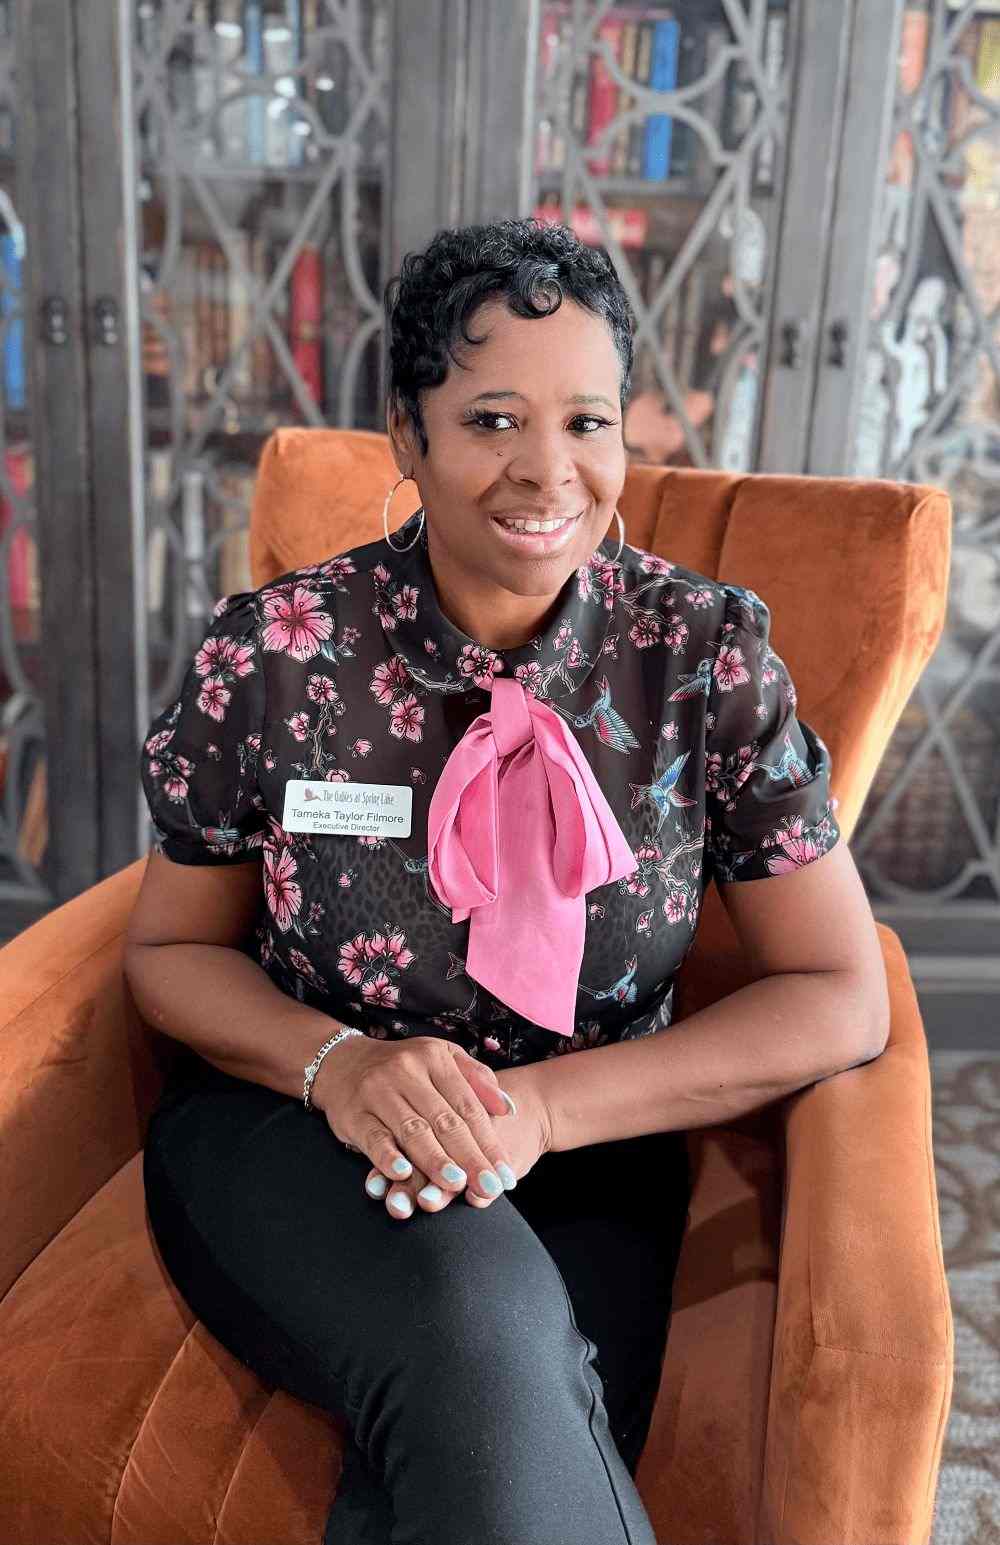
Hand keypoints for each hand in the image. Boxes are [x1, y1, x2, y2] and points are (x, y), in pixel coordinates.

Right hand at [315, 1034, 537, 1213]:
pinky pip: (373, 1138)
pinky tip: (404, 1174)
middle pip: (445, 1121)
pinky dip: (388, 1157)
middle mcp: (407, 1072)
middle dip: (470, 1158)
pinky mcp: (353, 1114)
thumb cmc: (404, 1067)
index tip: (506, 1173)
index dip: (490, 1141)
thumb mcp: (443, 1059)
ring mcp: (378, 1092)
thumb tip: (509, 1108)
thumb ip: (477, 1080)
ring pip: (412, 1130)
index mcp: (435, 1058)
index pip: (468, 1106)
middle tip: (490, 1187)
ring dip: (436, 1160)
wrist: (343, 1063)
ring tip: (457, 1184)